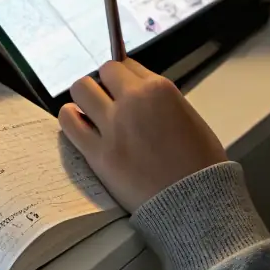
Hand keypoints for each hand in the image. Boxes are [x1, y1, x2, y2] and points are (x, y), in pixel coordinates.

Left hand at [60, 58, 226, 213]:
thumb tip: (137, 95)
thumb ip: (161, 101)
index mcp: (160, 89)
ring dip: (86, 98)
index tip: (124, 88)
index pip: (128, 64)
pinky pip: (69, 121)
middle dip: (107, 84)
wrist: (196, 205)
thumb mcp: (189, 118)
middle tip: (111, 102)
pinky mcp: (98, 154)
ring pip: (81, 89)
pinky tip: (79, 124)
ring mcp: (113, 126)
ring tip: (92, 113)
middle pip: (104, 71)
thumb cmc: (201, 165)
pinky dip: (71, 118)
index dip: (125, 78)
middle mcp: (133, 101)